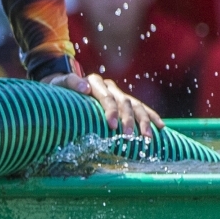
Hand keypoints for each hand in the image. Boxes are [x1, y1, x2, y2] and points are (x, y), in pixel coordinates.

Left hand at [44, 71, 162, 139]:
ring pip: (136, 106)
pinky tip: (160, 127)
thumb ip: (70, 82)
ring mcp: (119, 93)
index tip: (111, 126)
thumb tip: (85, 87)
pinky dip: (152, 117)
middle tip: (128, 136)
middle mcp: (110, 86)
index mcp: (95, 82)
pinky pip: (142, 108)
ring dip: (143, 122)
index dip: (110, 111)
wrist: (63, 86)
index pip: (106, 97)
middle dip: (128, 120)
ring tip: (147, 137)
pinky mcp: (126, 100)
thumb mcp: (59, 84)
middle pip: (124, 103)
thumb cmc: (59, 89)